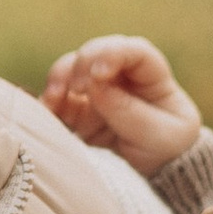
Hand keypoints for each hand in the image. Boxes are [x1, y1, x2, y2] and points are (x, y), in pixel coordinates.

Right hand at [44, 34, 201, 176]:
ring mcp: (98, 88)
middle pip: (94, 53)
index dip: (112, 54)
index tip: (98, 74)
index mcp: (151, 74)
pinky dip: (50, 103)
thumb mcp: (157, 133)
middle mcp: (121, 73)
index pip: (132, 50)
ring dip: (58, 80)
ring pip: (71, 70)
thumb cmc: (167, 144)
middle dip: (79, 65)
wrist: (159, 163)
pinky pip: (60, 99)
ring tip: (52, 99)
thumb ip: (127, 110)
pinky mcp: (81, 107)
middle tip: (75, 88)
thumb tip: (95, 86)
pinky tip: (45, 112)